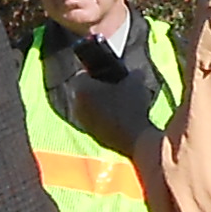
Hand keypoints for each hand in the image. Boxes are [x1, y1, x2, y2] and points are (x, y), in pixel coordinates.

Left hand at [50, 28, 167, 152]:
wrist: (136, 139)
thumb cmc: (132, 105)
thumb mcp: (135, 81)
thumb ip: (131, 72)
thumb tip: (133, 71)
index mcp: (80, 87)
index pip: (82, 72)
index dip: (96, 71)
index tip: (108, 74)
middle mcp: (74, 104)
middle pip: (82, 90)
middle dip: (94, 88)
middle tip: (111, 87)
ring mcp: (80, 122)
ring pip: (86, 106)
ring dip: (96, 103)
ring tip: (116, 102)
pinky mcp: (89, 135)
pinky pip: (92, 120)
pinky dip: (100, 117)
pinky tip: (117, 117)